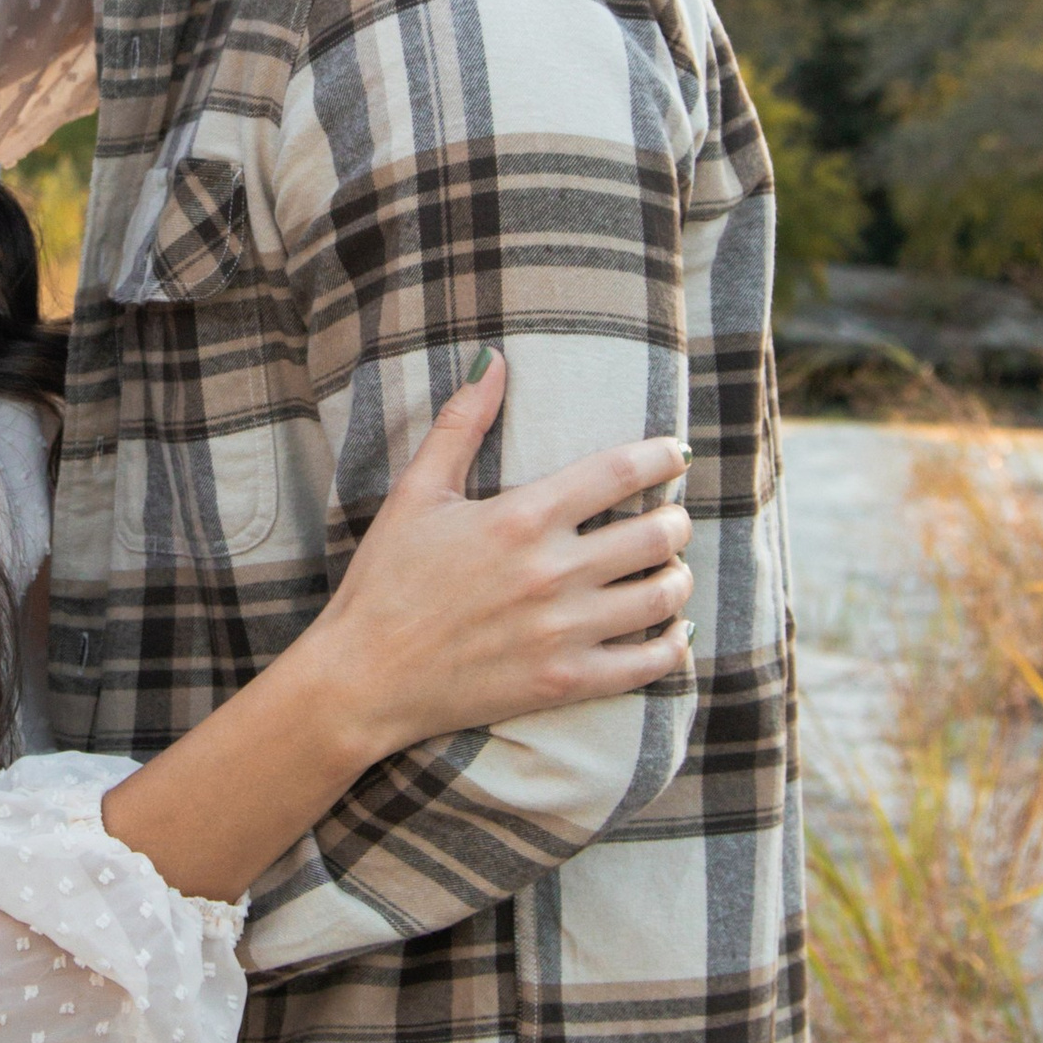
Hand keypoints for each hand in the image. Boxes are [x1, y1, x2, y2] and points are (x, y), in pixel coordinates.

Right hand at [302, 356, 692, 759]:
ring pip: (663, 595)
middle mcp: (552, 571)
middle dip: (676, 519)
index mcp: (522, 517)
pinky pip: (648, 664)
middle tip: (671, 518)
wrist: (364, 677)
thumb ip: (460, 424)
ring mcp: (563, 631)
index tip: (676, 453)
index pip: (619, 472)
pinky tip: (671, 633)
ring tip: (670, 570)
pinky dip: (672, 646)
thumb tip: (495, 360)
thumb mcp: (415, 493)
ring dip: (678, 577)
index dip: (661, 456)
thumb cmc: (386, 581)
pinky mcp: (565, 681)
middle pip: (657, 533)